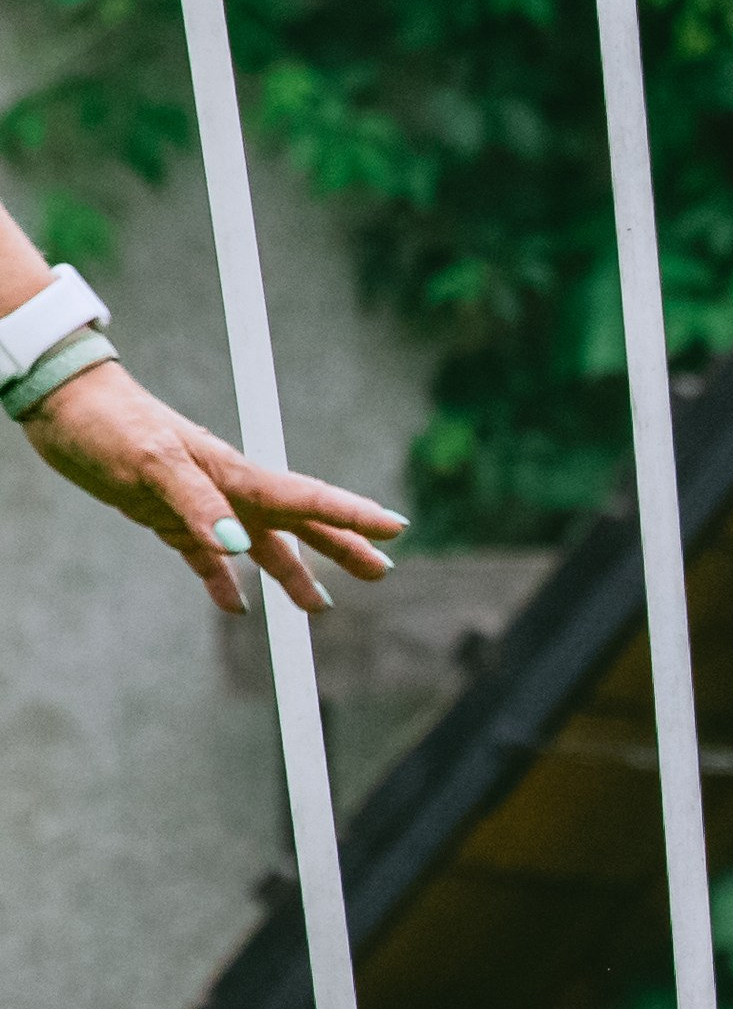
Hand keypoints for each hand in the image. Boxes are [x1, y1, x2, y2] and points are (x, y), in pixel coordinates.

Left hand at [19, 359, 406, 614]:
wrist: (62, 403)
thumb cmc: (108, 423)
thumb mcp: (151, 463)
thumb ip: (197, 504)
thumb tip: (239, 548)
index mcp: (234, 475)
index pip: (307, 498)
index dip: (353, 515)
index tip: (395, 528)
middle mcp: (227, 490)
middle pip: (299, 523)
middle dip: (342, 546)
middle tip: (381, 571)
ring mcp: (200, 504)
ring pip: (261, 545)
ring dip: (292, 572)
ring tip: (319, 606)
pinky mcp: (166, 515)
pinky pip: (206, 557)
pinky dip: (223, 581)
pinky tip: (235, 604)